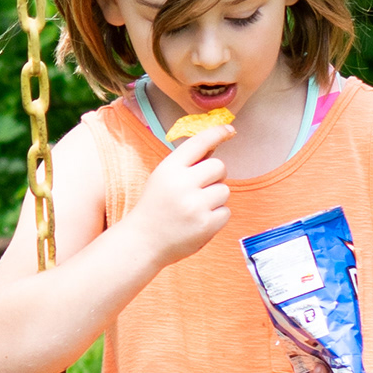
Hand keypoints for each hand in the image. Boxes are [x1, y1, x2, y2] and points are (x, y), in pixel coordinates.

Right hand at [134, 132, 233, 269]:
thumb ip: (186, 164)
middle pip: (219, 166)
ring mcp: (195, 205)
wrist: (143, 242)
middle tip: (201, 188)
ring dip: (215, 198)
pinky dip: (216, 217)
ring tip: (195, 208)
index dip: (217, 133)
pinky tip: (198, 222)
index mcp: (169, 169)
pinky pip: (226, 211)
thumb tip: (215, 145)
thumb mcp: (163, 178)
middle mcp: (182, 184)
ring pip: (224, 190)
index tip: (229, 130)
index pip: (199, 143)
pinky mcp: (206, 225)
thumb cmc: (155, 207)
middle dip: (216, 176)